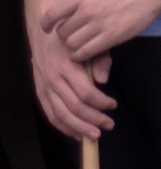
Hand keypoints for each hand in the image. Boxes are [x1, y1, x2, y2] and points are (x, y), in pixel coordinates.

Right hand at [28, 21, 114, 140]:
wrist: (45, 33)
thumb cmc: (74, 39)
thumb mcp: (92, 43)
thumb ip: (101, 60)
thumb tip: (103, 80)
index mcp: (67, 66)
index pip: (85, 92)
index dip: (101, 102)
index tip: (113, 105)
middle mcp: (53, 79)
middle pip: (73, 107)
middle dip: (93, 119)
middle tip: (109, 125)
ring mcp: (44, 87)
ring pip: (60, 114)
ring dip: (79, 128)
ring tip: (95, 135)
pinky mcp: (40, 92)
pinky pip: (50, 113)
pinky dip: (63, 126)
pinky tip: (76, 134)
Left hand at [41, 0, 160, 64]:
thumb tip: (65, 9)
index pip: (52, 14)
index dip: (46, 25)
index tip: (48, 29)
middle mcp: (86, 10)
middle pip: (62, 32)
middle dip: (64, 36)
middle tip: (72, 36)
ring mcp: (98, 24)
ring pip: (71, 44)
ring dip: (73, 47)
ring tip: (80, 45)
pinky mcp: (110, 36)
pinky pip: (85, 52)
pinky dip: (81, 55)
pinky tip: (86, 52)